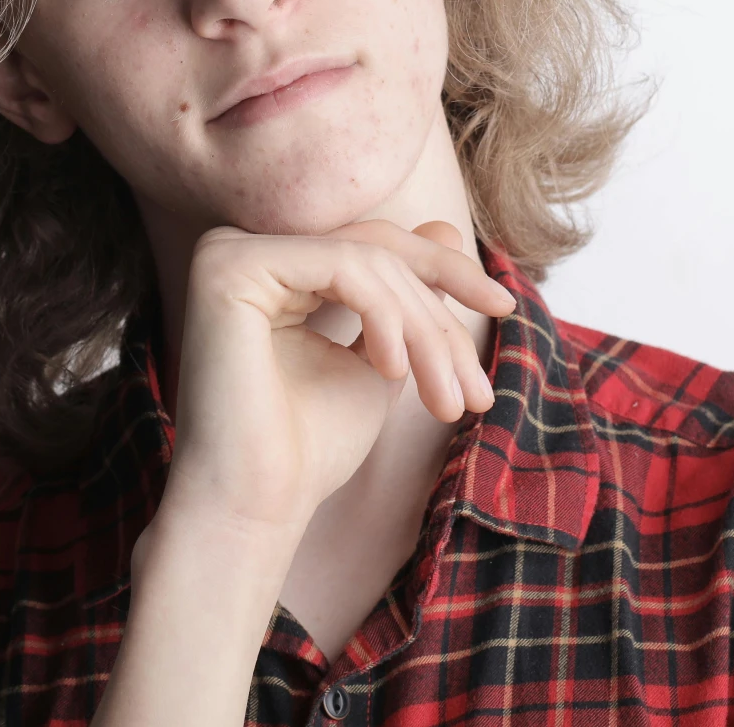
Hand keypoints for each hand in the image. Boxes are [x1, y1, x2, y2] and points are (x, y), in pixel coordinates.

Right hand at [161, 218, 516, 537]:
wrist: (254, 507)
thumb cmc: (307, 449)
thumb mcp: (380, 358)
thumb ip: (404, 299)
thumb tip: (449, 226)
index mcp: (272, 267)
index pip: (375, 247)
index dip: (444, 271)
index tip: (505, 307)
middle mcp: (241, 248)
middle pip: (377, 249)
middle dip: (440, 314)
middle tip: (477, 389)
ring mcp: (228, 251)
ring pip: (367, 260)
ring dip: (424, 330)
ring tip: (444, 400)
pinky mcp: (227, 266)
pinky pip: (341, 266)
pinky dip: (384, 315)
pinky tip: (394, 370)